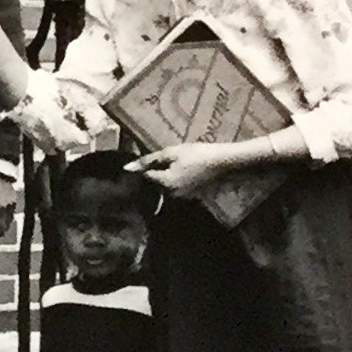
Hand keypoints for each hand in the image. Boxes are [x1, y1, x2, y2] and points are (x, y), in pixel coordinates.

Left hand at [133, 142, 250, 197]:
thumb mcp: (170, 153)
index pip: (144, 177)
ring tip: (176, 164)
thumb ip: (148, 161)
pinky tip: (184, 170)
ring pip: (163, 187)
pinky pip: (175, 189)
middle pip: (153, 184)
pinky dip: (175, 181)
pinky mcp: (189, 197)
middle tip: (167, 159)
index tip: (153, 157)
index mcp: (164, 185)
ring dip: (164, 177)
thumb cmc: (197, 154)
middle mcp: (170, 196)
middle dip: (155, 173)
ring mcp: (181, 198)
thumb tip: (126, 168)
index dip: (146, 165)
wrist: (225, 162)